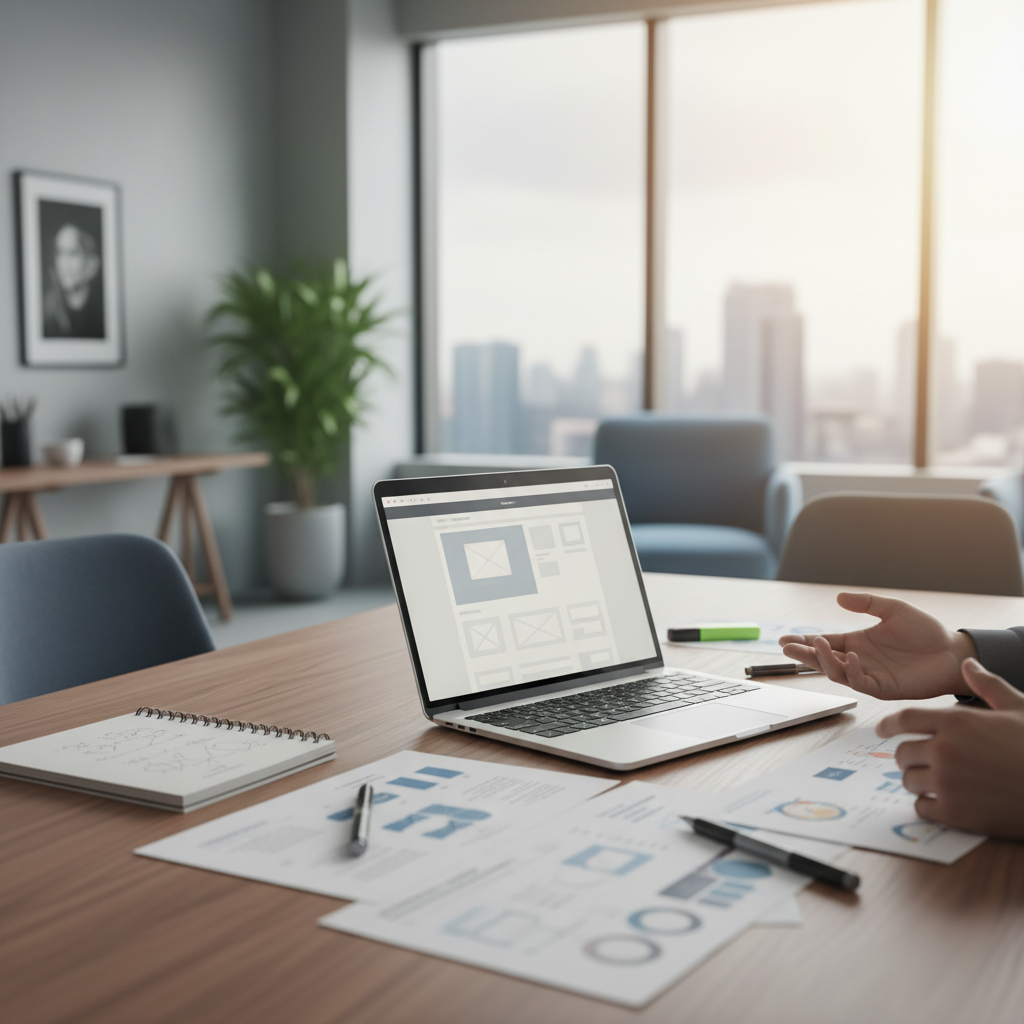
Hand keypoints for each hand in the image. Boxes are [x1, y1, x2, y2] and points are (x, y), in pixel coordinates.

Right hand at [779, 592, 975, 699]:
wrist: (952, 651)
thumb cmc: (925, 631)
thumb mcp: (892, 609)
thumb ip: (866, 604)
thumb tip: (838, 598)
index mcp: (857, 642)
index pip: (825, 643)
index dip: (805, 642)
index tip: (784, 639)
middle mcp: (859, 660)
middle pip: (823, 660)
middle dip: (803, 654)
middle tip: (786, 647)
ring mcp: (869, 675)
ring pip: (837, 673)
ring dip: (824, 661)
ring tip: (818, 645)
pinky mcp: (883, 688)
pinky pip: (861, 682)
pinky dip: (853, 671)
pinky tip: (852, 656)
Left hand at [876, 659, 1023, 840]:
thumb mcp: (1018, 708)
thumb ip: (987, 686)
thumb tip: (968, 662)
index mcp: (956, 721)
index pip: (904, 719)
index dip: (888, 724)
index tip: (882, 730)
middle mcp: (945, 750)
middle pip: (902, 751)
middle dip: (908, 755)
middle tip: (920, 759)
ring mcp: (947, 782)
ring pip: (908, 780)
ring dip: (917, 780)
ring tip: (936, 780)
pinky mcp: (955, 813)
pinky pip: (921, 807)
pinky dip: (928, 805)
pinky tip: (944, 801)